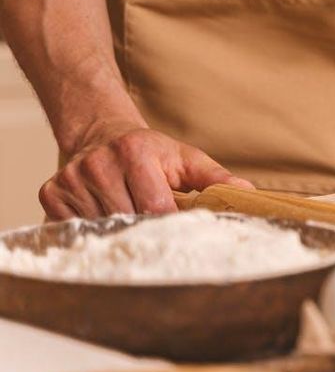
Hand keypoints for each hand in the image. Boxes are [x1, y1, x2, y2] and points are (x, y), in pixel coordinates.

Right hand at [39, 123, 253, 219]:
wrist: (102, 135)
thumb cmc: (151, 152)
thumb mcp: (186, 159)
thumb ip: (215, 178)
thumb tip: (247, 193)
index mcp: (134, 151)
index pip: (155, 206)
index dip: (170, 226)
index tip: (180, 236)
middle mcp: (97, 163)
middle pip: (128, 221)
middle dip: (145, 232)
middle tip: (158, 237)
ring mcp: (71, 179)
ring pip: (101, 229)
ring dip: (119, 234)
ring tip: (131, 224)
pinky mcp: (51, 193)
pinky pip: (74, 229)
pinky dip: (92, 233)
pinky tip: (104, 221)